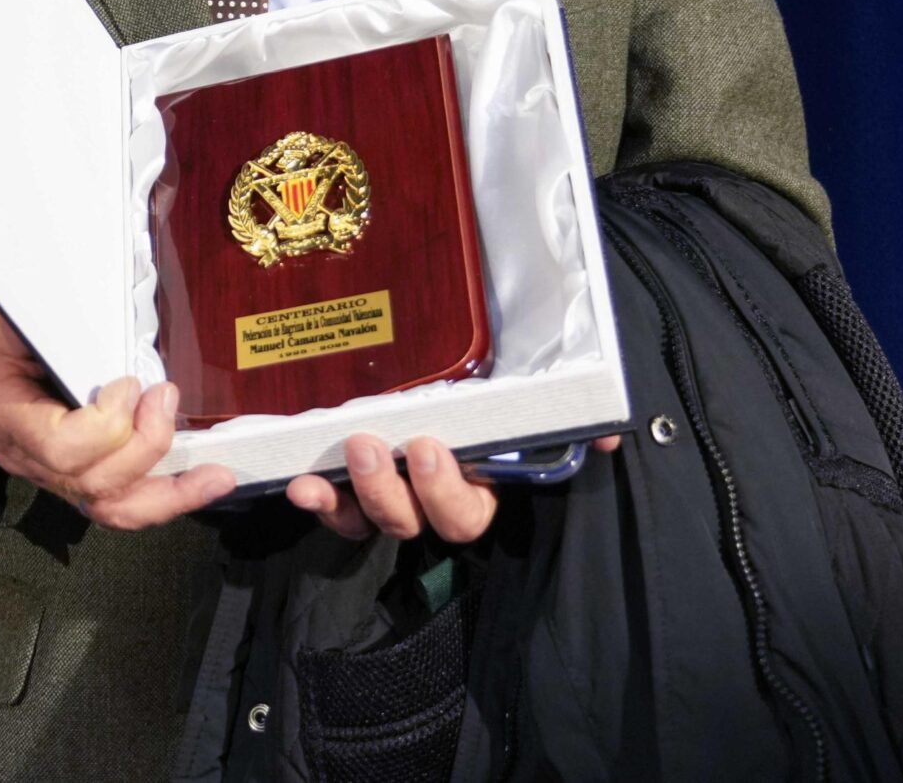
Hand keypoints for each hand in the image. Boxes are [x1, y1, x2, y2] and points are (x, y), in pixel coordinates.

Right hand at [0, 282, 235, 528]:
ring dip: (169, 493)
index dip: (104, 424)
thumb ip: (52, 320)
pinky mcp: (78, 474)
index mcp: (5, 413)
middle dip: (143, 446)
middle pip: (92, 482)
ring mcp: (51, 473)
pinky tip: (203, 484)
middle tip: (165, 399)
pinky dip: (165, 496)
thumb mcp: (9, 310)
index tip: (129, 384)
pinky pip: (121, 502)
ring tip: (214, 476)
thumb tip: (107, 321)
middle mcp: (26, 457)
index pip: (58, 447)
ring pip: (111, 506)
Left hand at [286, 431, 626, 541]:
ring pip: (369, 520)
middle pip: (411, 523)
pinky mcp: (348, 487)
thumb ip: (568, 419)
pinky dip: (316, 499)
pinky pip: (334, 507)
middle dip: (389, 490)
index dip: (446, 491)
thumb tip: (606, 435)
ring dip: (346, 496)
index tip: (430, 446)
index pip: (465, 515)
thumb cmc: (491, 399)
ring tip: (325, 466)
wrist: (442, 380)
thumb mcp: (530, 404)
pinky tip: (297, 483)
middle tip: (369, 446)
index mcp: (478, 491)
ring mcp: (388, 499)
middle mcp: (431, 504)